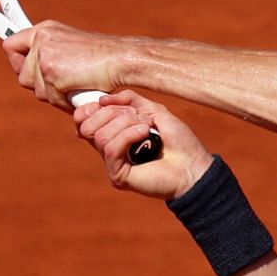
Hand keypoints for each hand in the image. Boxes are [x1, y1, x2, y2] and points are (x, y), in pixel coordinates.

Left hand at [4, 19, 132, 107]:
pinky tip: (80, 93)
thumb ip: (52, 57)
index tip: (18, 66)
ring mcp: (45, 55)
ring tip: (76, 88)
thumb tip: (38, 77)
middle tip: (62, 86)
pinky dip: (65, 102)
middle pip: (22, 74)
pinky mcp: (52, 72)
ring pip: (35, 89)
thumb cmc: (105, 59)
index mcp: (45, 30)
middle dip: (41, 86)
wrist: (121, 59)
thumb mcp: (72, 50)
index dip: (16, 61)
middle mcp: (41, 38)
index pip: (12, 44)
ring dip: (55, 96)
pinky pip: (50, 98)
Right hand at [73, 91, 209, 198]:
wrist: (194, 166)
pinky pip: (111, 149)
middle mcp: (109, 149)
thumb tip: (101, 99)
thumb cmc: (179, 141)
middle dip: (113, 113)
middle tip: (139, 116)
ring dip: (126, 124)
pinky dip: (129, 136)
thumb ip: (129, 100)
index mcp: (113, 133)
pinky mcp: (118, 176)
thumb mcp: (154, 111)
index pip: (82, 119)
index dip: (89, 108)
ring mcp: (113, 163)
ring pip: (101, 135)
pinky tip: (147, 134)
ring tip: (148, 127)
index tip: (105, 102)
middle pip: (88, 125)